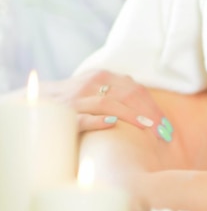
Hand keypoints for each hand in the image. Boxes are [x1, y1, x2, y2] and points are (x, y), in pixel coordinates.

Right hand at [38, 70, 168, 139]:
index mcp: (103, 77)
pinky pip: (81, 118)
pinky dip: (97, 120)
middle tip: (164, 133)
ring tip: (149, 128)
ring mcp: (76, 99)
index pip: (136, 90)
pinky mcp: (63, 116)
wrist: (33, 104)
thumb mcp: (97, 92)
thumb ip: (120, 95)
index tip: (167, 126)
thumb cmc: (75, 102)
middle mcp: (91, 84)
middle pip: (128, 95)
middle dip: (150, 115)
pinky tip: (112, 124)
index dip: (154, 108)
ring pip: (109, 103)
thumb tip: (154, 114)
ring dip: (132, 116)